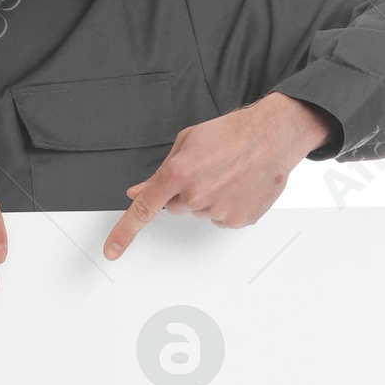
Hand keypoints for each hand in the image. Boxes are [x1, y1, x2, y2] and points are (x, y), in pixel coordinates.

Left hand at [102, 93, 336, 258]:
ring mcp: (217, 210)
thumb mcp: (187, 142)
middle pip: (176, 207)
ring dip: (208, 197)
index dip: (124, 232)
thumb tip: (138, 190)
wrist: (272, 136)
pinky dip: (227, 205)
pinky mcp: (236, 220)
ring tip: (227, 174)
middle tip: (207, 171)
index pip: (144, 209)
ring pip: (200, 213)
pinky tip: (238, 186)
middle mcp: (196, 195)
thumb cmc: (232, 133)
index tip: (111, 251)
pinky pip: (220, 219)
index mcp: (179, 173)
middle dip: (185, 192)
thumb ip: (160, 171)